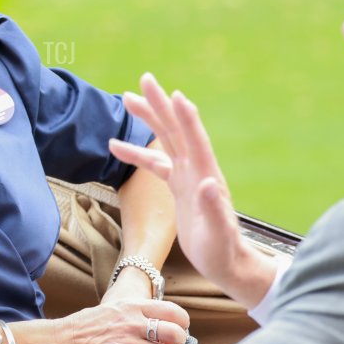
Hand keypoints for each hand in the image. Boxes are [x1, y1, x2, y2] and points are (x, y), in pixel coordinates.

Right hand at [57, 298, 189, 343]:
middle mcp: (134, 324)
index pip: (174, 312)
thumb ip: (137, 312)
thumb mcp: (115, 308)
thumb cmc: (89, 325)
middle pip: (176, 334)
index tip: (178, 329)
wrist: (65, 341)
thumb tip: (159, 319)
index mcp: (134, 307)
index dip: (182, 323)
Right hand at [108, 73, 276, 309]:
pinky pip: (154, 163)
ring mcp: (187, 177)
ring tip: (127, 99)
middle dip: (161, 105)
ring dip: (148, 118)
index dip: (186, 118)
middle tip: (145, 79)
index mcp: (206, 177)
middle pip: (176, 130)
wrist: (228, 264)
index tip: (175, 94)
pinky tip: (114, 147)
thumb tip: (210, 183)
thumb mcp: (219, 235)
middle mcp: (197, 171)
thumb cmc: (224, 252)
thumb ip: (216, 210)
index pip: (195, 141)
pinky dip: (136, 153)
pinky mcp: (178, 187)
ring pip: (165, 140)